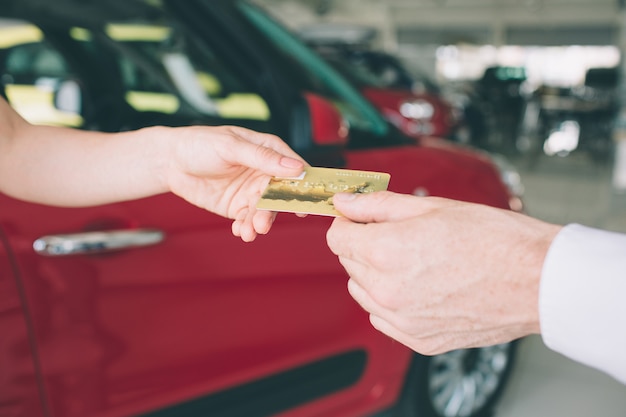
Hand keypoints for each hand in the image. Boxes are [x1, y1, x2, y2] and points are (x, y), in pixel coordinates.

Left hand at [164, 125, 304, 241]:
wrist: (170, 161)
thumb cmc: (200, 143)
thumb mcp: (231, 146)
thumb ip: (262, 157)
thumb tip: (295, 166)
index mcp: (269, 151)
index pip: (294, 168)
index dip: (303, 185)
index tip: (305, 202)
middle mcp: (264, 173)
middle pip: (280, 195)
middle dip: (272, 211)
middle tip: (262, 223)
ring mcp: (251, 191)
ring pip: (263, 211)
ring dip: (258, 223)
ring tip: (248, 232)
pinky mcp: (237, 206)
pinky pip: (247, 220)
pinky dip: (245, 227)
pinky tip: (239, 231)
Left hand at [326, 191, 560, 354]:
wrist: (537, 279)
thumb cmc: (494, 239)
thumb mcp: (431, 207)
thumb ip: (378, 205)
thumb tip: (345, 203)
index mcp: (385, 251)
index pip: (336, 237)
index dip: (347, 222)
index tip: (359, 218)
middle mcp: (387, 290)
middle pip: (348, 262)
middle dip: (364, 244)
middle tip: (398, 234)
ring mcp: (402, 319)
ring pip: (362, 291)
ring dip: (374, 273)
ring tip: (412, 260)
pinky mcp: (418, 340)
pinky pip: (382, 318)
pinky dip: (390, 301)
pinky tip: (418, 286)